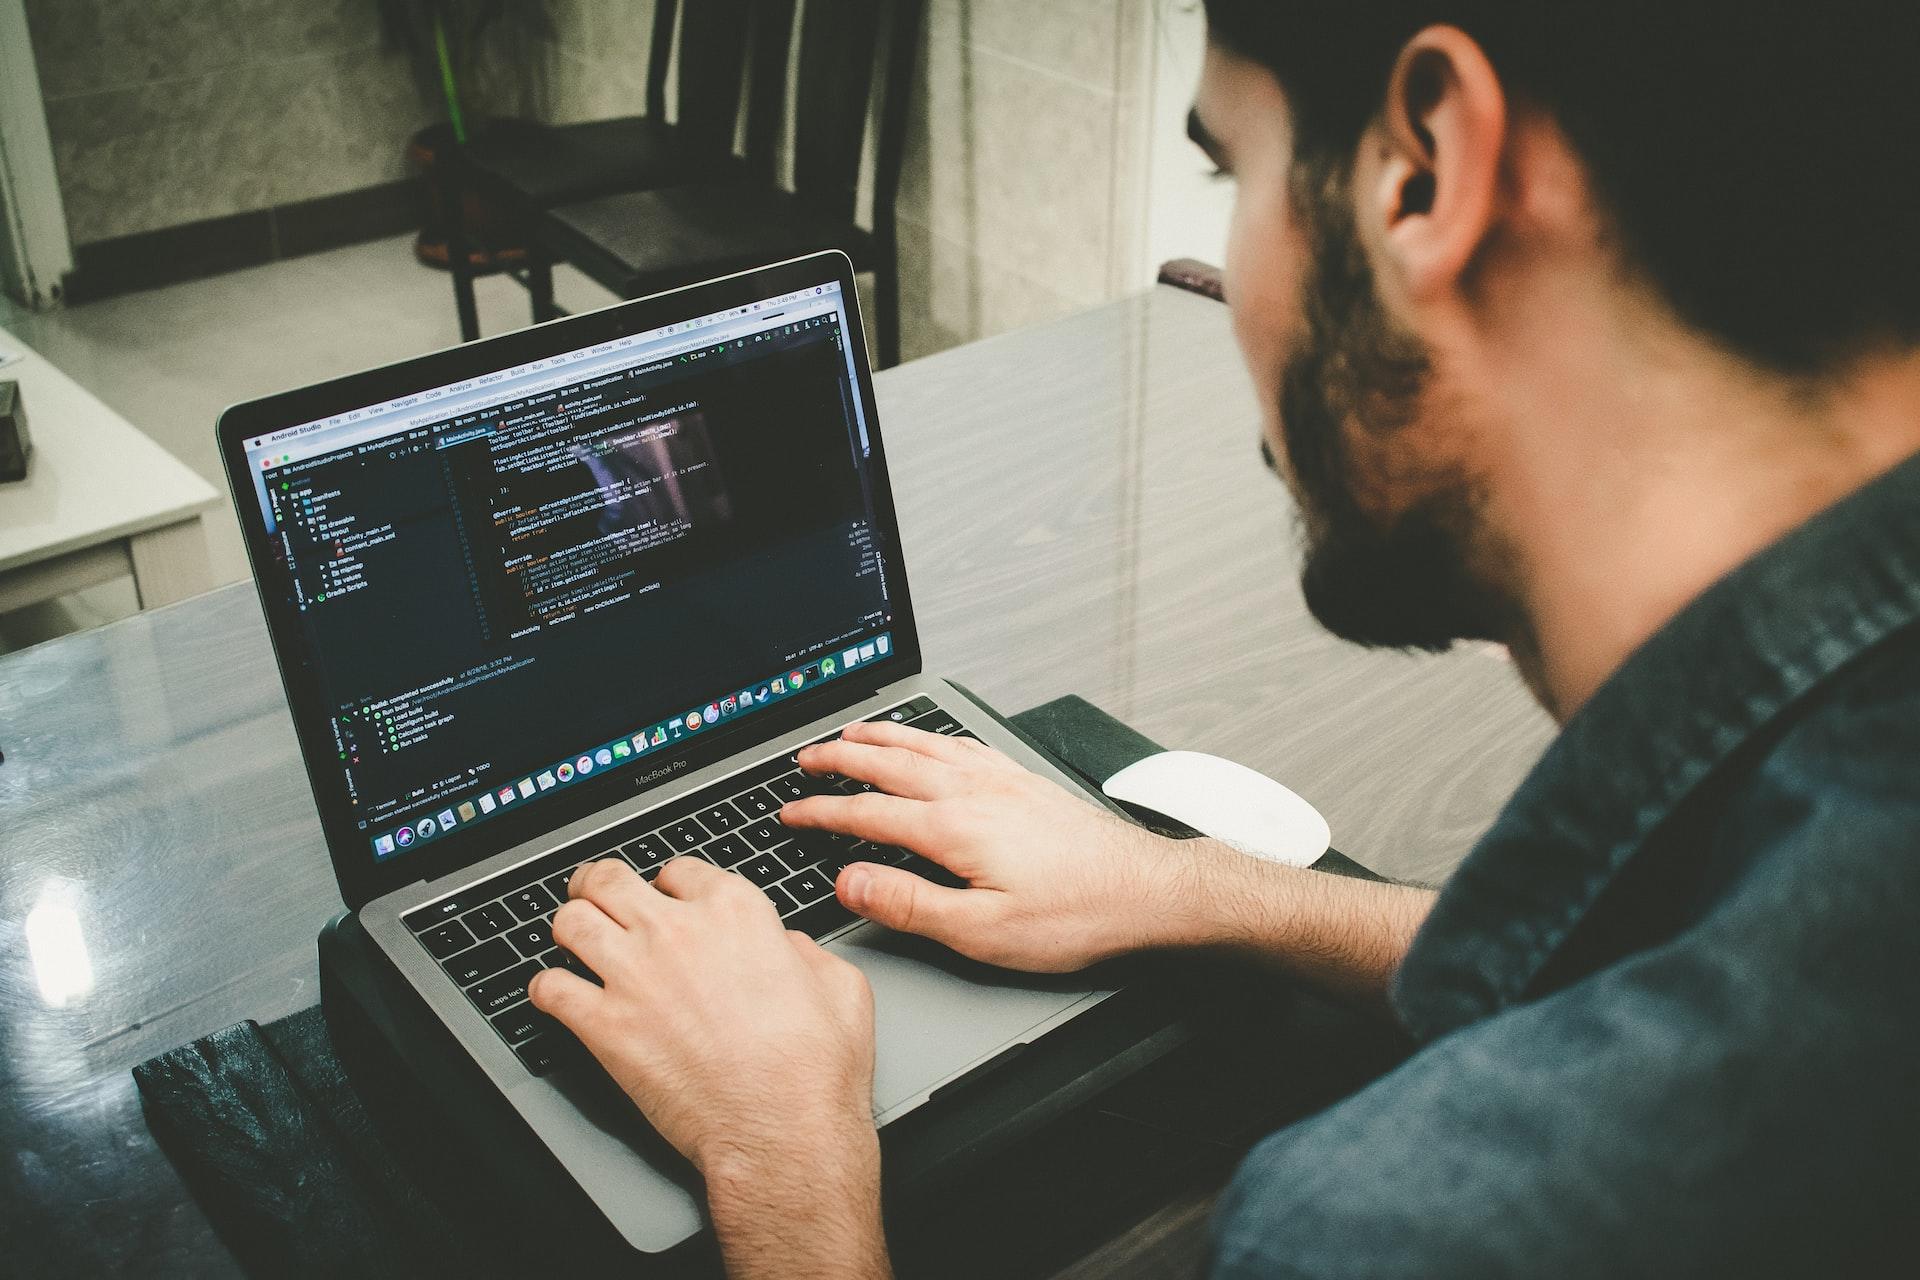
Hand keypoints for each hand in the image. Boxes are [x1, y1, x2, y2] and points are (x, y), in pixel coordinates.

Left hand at [528, 856, 876, 1178]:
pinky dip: (546, 990)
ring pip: (570, 921)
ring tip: (571, 938)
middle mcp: (678, 931)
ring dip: (568, 926)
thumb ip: (806, 951)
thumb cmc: (814, 1069)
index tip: (665, 897)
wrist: (781, 1132)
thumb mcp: (841, 986)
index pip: (679, 870)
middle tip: (594, 895)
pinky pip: (548, 988)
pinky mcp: (604, 1026)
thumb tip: (787, 948)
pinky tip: (556, 995)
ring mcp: (634, 975)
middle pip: (609, 880)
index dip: (670, 884)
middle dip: (598, 885)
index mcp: (736, 912)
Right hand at [779, 720, 1175, 972]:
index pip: (868, 813)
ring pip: (926, 745)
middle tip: (806, 757)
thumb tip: (852, 882)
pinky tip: (930, 740)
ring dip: (882, 737)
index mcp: (955, 828)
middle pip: (890, 763)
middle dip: (841, 759)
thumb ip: (911, 904)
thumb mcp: (982, 932)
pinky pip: (963, 745)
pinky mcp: (1025, 782)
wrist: (1147, 892)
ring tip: (853, 732)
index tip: (791, 812)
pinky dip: (931, 736)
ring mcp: (1002, 781)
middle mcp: (975, 792)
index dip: (822, 813)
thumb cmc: (1075, 916)